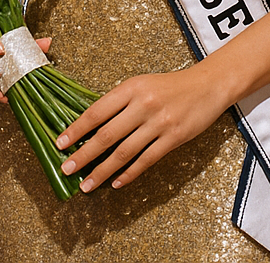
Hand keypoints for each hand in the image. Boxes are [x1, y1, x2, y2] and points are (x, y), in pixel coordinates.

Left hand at [54, 67, 233, 191]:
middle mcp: (143, 104)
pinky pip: (147, 160)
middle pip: (107, 135)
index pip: (97, 111)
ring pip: (124, 152)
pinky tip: (116, 182)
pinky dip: (129, 173)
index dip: (77, 129)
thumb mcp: (142, 85)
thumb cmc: (171, 86)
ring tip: (87, 184)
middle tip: (66, 169)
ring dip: (102, 171)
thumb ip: (119, 102)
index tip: (60, 143)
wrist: (208, 85)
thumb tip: (91, 126)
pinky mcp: (174, 137)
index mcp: (131, 88)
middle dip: (83, 155)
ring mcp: (159, 122)